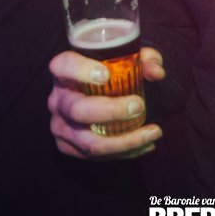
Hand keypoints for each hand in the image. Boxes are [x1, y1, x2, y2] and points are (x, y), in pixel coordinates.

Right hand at [48, 46, 164, 158]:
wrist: (91, 97)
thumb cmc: (108, 74)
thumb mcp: (124, 61)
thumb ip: (143, 60)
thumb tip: (156, 72)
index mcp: (64, 72)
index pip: (63, 66)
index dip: (81, 70)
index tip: (105, 74)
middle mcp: (58, 99)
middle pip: (78, 110)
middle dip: (112, 111)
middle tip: (139, 105)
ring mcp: (61, 126)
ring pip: (90, 141)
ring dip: (125, 141)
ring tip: (153, 132)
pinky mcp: (67, 146)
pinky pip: (96, 156)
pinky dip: (125, 152)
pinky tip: (146, 144)